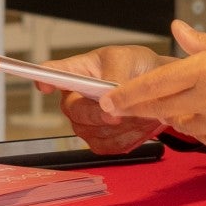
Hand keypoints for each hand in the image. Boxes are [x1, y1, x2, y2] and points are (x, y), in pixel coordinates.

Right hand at [40, 45, 165, 154]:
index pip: (53, 74)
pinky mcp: (101, 140)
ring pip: (89, 131)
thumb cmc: (139, 68)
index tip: (44, 86)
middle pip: (72, 110)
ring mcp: (86, 122)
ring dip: (116, 126)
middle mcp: (76, 98)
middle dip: (95, 113)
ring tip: (137, 113)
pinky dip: (124, 138)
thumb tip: (105, 96)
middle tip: (115, 113)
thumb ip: (114, 74)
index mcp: (78, 72)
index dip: (44, 79)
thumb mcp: (127, 60)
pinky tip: (136, 126)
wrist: (162, 90)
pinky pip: (105, 146)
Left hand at [94, 20, 205, 155]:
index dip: (128, 95)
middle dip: (139, 106)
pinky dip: (197, 124)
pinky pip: (203, 135)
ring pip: (181, 122)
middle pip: (161, 107)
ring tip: (181, 100)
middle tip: (121, 105)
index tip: (109, 101)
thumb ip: (202, 41)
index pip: (156, 85)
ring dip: (173, 112)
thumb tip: (177, 31)